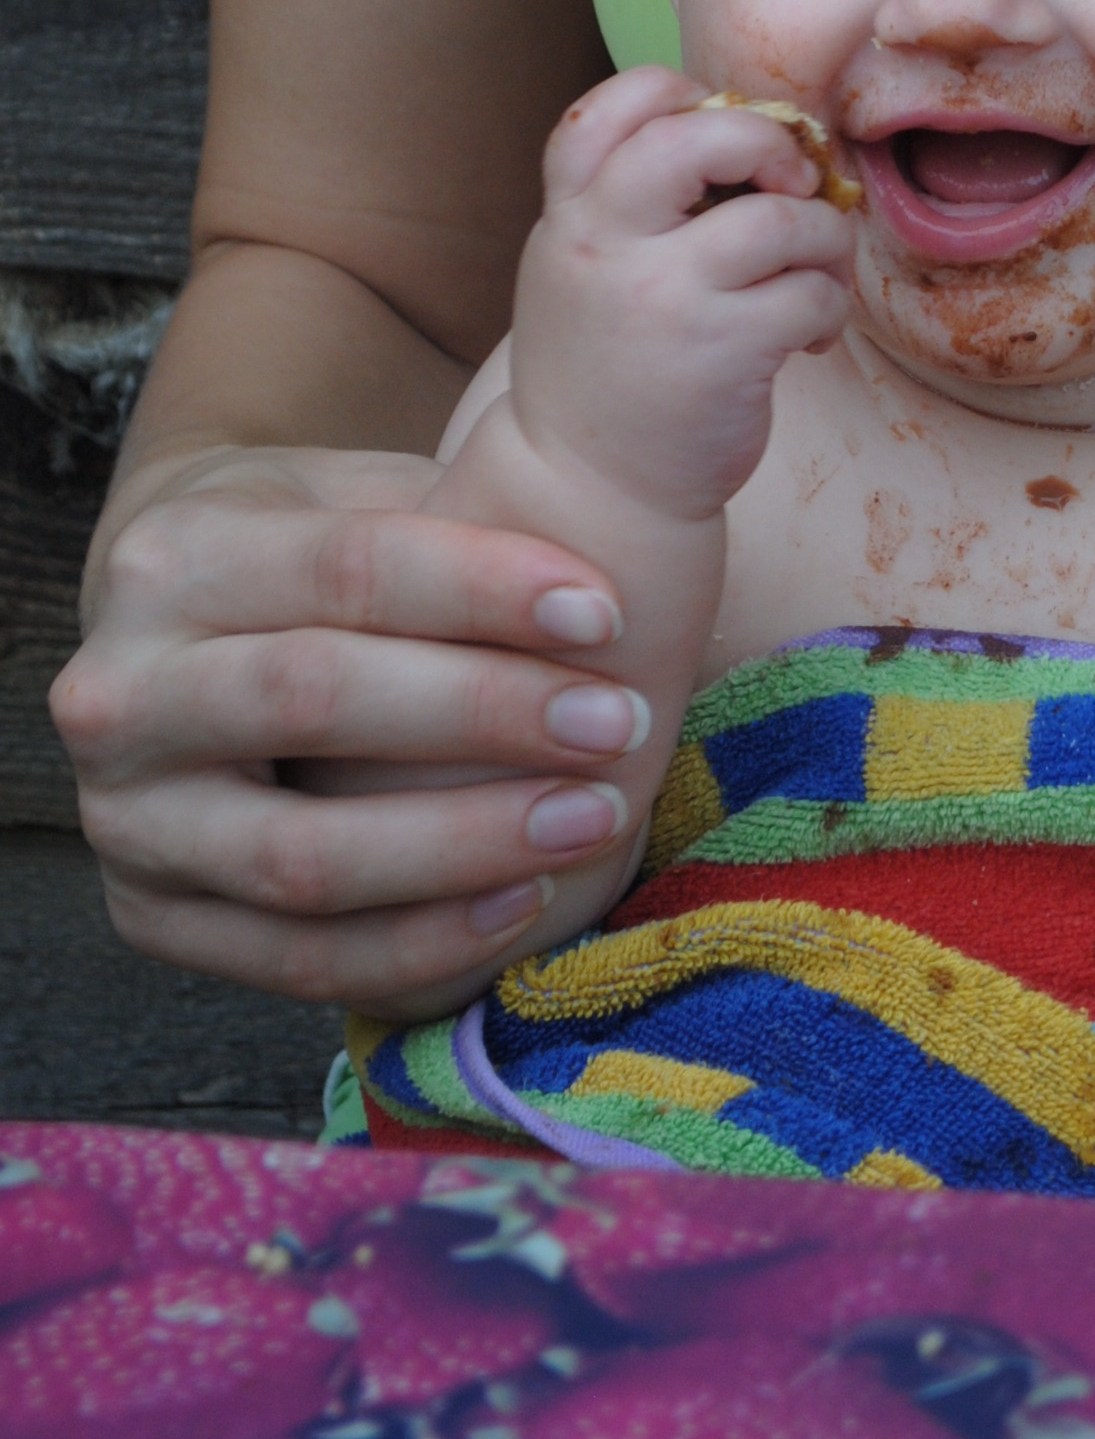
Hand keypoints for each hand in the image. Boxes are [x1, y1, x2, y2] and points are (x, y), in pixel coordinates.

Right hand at [52, 447, 648, 1005]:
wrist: (180, 640)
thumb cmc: (317, 555)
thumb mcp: (360, 499)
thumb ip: (456, 518)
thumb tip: (611, 549)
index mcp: (171, 559)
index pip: (344, 568)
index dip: (480, 589)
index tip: (605, 609)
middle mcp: (116, 691)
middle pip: (314, 700)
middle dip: (483, 713)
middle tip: (617, 720)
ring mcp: (124, 819)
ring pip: (298, 853)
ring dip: (462, 844)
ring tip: (592, 815)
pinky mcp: (149, 920)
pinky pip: (294, 957)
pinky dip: (418, 940)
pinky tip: (525, 901)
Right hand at [502, 65, 857, 523]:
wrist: (586, 492)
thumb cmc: (609, 364)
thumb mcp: (587, 268)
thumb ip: (640, 203)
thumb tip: (771, 141)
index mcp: (569, 217)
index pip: (607, 109)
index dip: (675, 93)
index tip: (714, 123)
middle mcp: (605, 246)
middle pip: (699, 134)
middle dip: (770, 142)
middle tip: (790, 183)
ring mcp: (664, 298)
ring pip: (783, 218)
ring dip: (824, 238)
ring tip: (813, 274)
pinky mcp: (724, 352)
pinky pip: (814, 294)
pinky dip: (829, 307)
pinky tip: (807, 336)